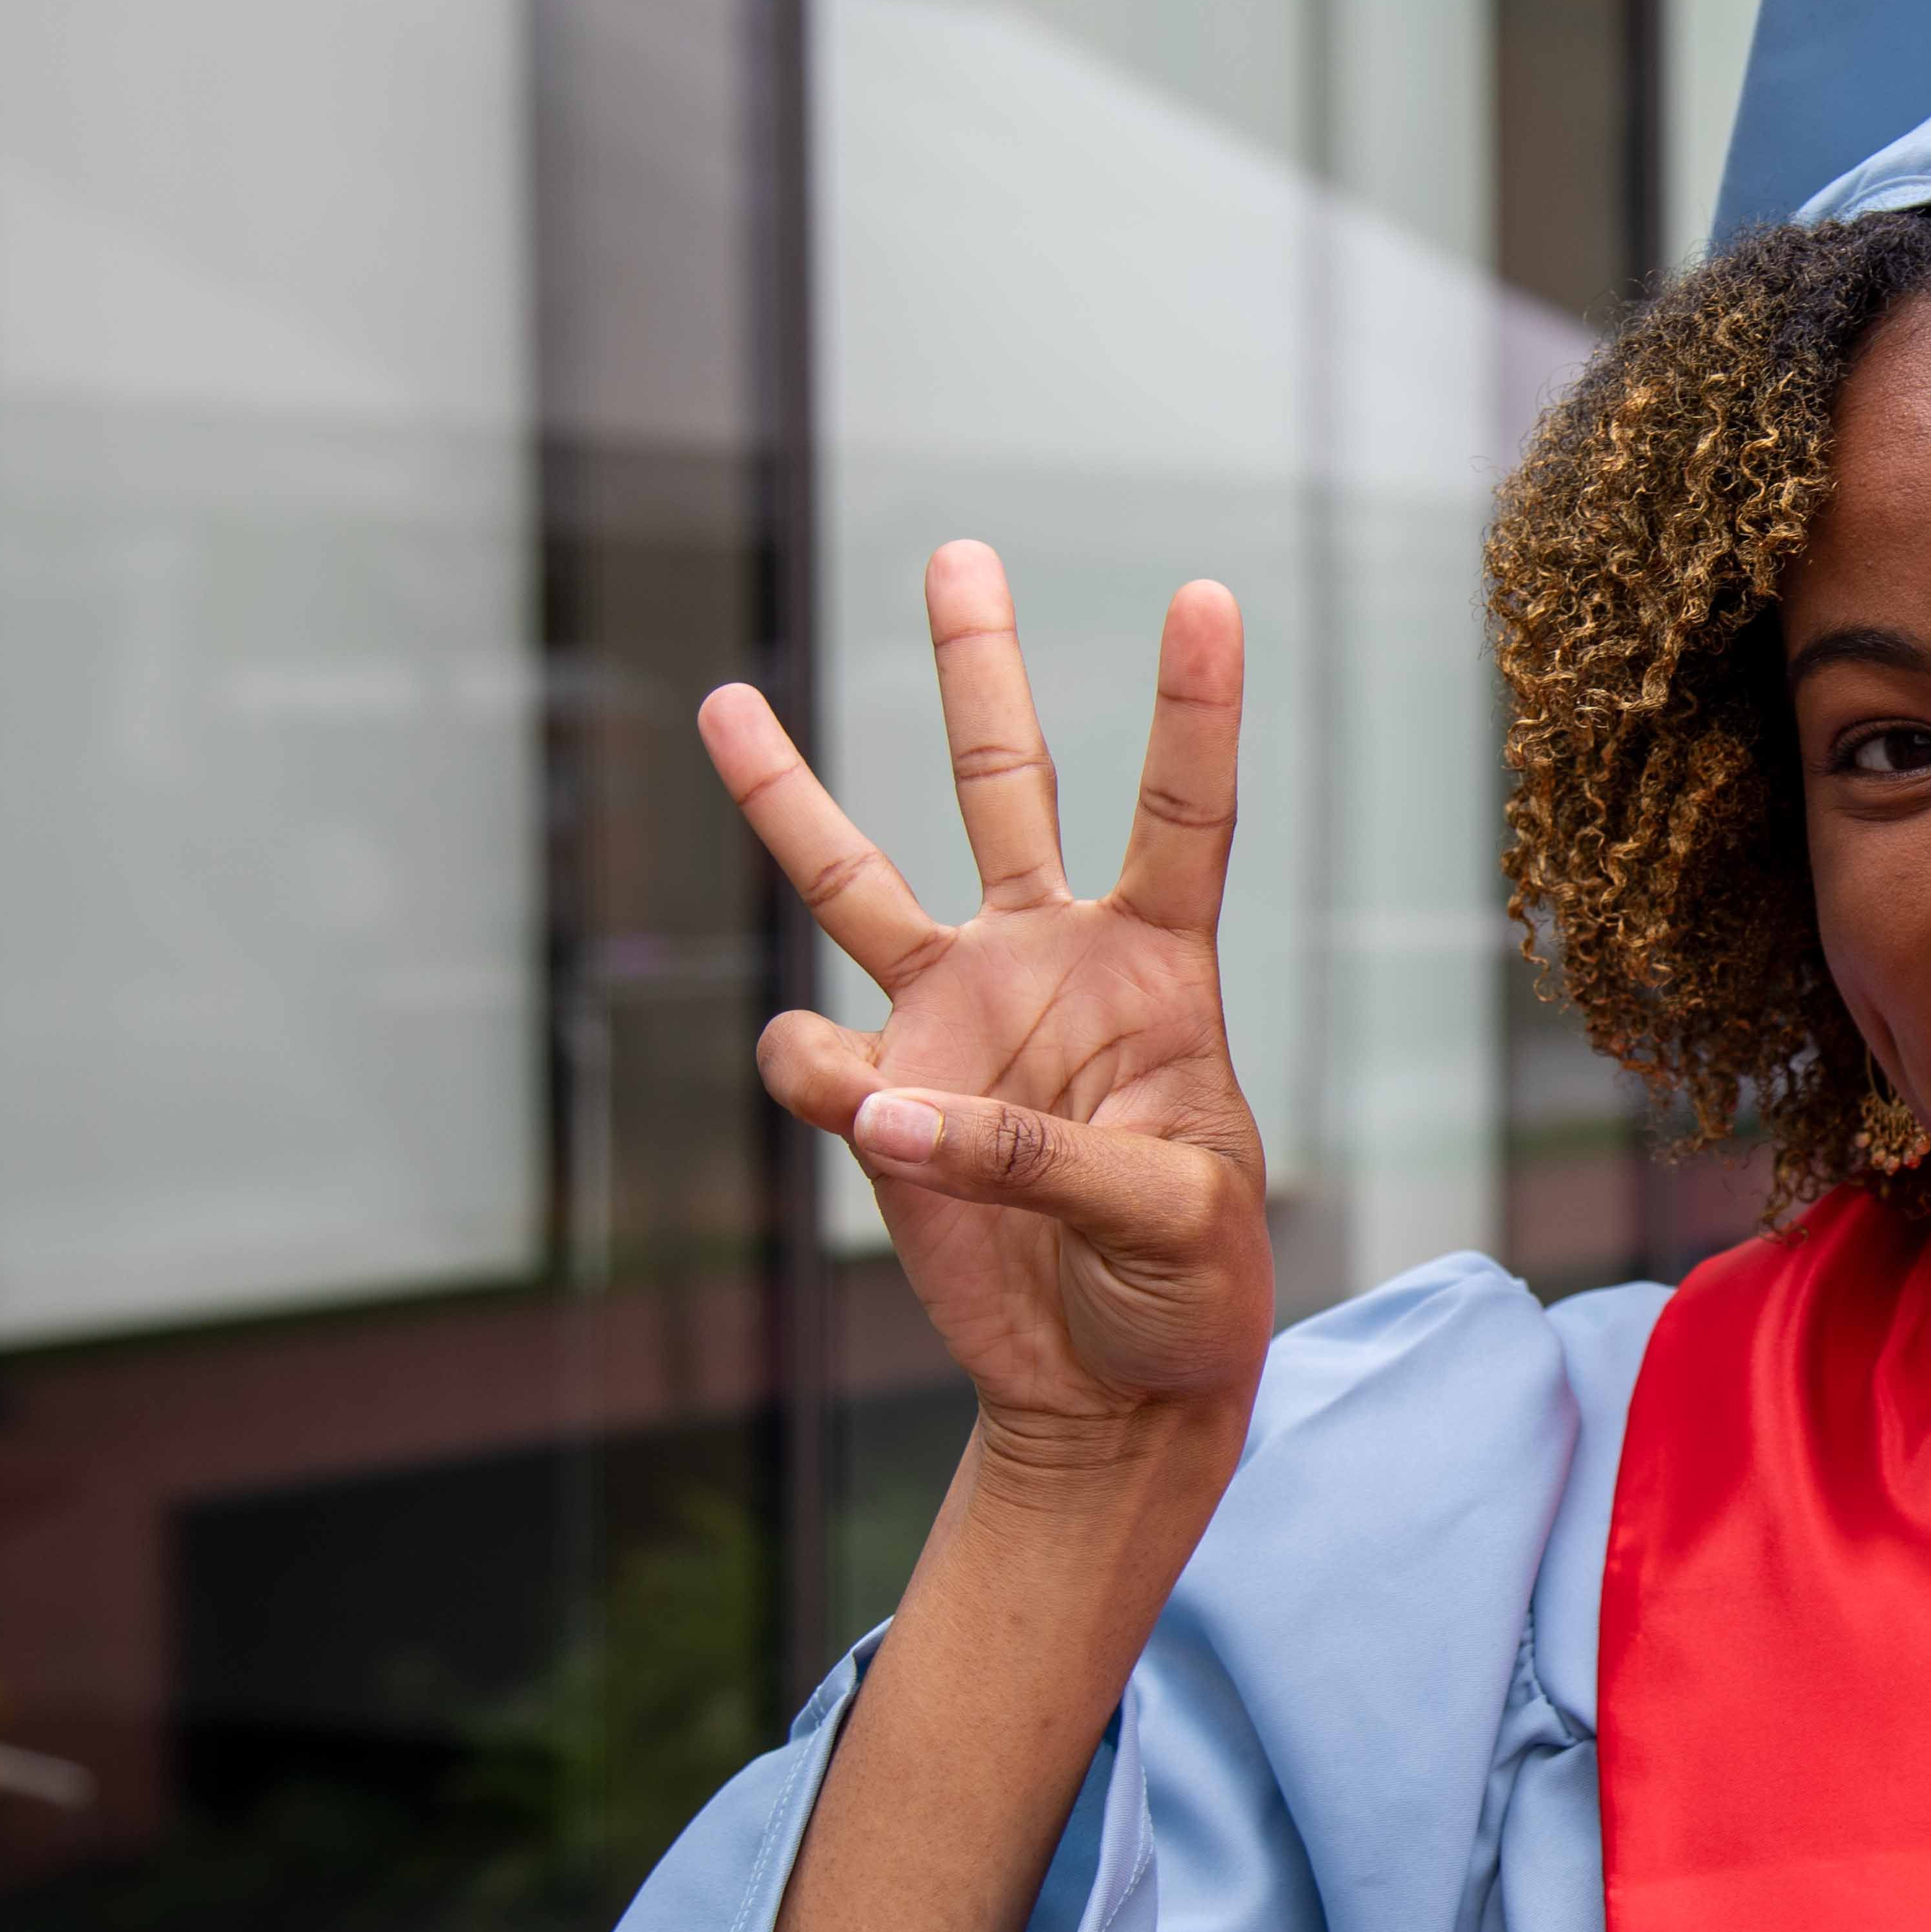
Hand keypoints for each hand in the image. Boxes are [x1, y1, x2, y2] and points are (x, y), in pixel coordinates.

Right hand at [701, 543, 1272, 1471]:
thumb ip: (1043, 1159)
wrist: (1111, 1383)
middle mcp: (1054, 966)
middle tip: (960, 548)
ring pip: (862, 877)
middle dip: (978, 671)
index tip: (1207, 592)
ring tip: (723, 702)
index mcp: (1162, 974)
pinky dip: (819, 1083)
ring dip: (789, 796)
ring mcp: (962, 1021)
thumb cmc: (1189, 1289)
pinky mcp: (887, 1096)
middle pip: (1008, 787)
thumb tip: (888, 1107)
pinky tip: (870, 1124)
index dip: (1194, 711)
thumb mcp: (1170, 1220)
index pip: (1185, 818)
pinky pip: (815, 1060)